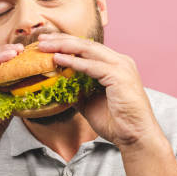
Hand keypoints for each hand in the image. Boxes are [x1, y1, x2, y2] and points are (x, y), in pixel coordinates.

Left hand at [37, 33, 166, 150]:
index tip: (46, 43)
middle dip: (61, 40)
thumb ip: (77, 91)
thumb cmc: (116, 122)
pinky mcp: (119, 76)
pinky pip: (92, 66)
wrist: (135, 137)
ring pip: (88, 50)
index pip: (87, 48)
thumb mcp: (90, 103)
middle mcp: (120, 61)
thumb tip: (59, 87)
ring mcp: (121, 67)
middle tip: (41, 38)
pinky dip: (74, 62)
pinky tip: (58, 59)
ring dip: (64, 46)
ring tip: (45, 46)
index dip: (66, 43)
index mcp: (115, 65)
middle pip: (86, 44)